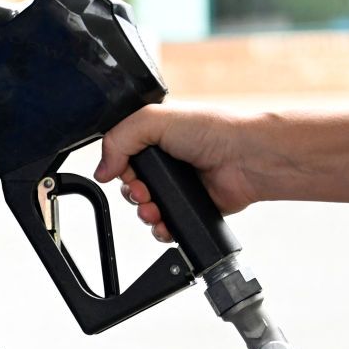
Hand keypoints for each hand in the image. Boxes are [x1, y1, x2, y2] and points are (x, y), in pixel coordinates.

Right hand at [93, 103, 258, 241]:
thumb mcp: (153, 119)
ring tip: (155, 209)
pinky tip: (164, 224)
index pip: (121, 157)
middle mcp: (165, 162)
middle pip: (129, 186)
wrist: (247, 159)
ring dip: (144, 213)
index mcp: (154, 137)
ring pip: (144, 209)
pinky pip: (164, 226)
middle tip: (145, 191)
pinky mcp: (188, 208)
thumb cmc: (213, 131)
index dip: (118, 169)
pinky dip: (160, 229)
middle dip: (132, 194)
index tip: (125, 172)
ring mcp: (176, 186)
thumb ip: (118, 139)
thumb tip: (102, 170)